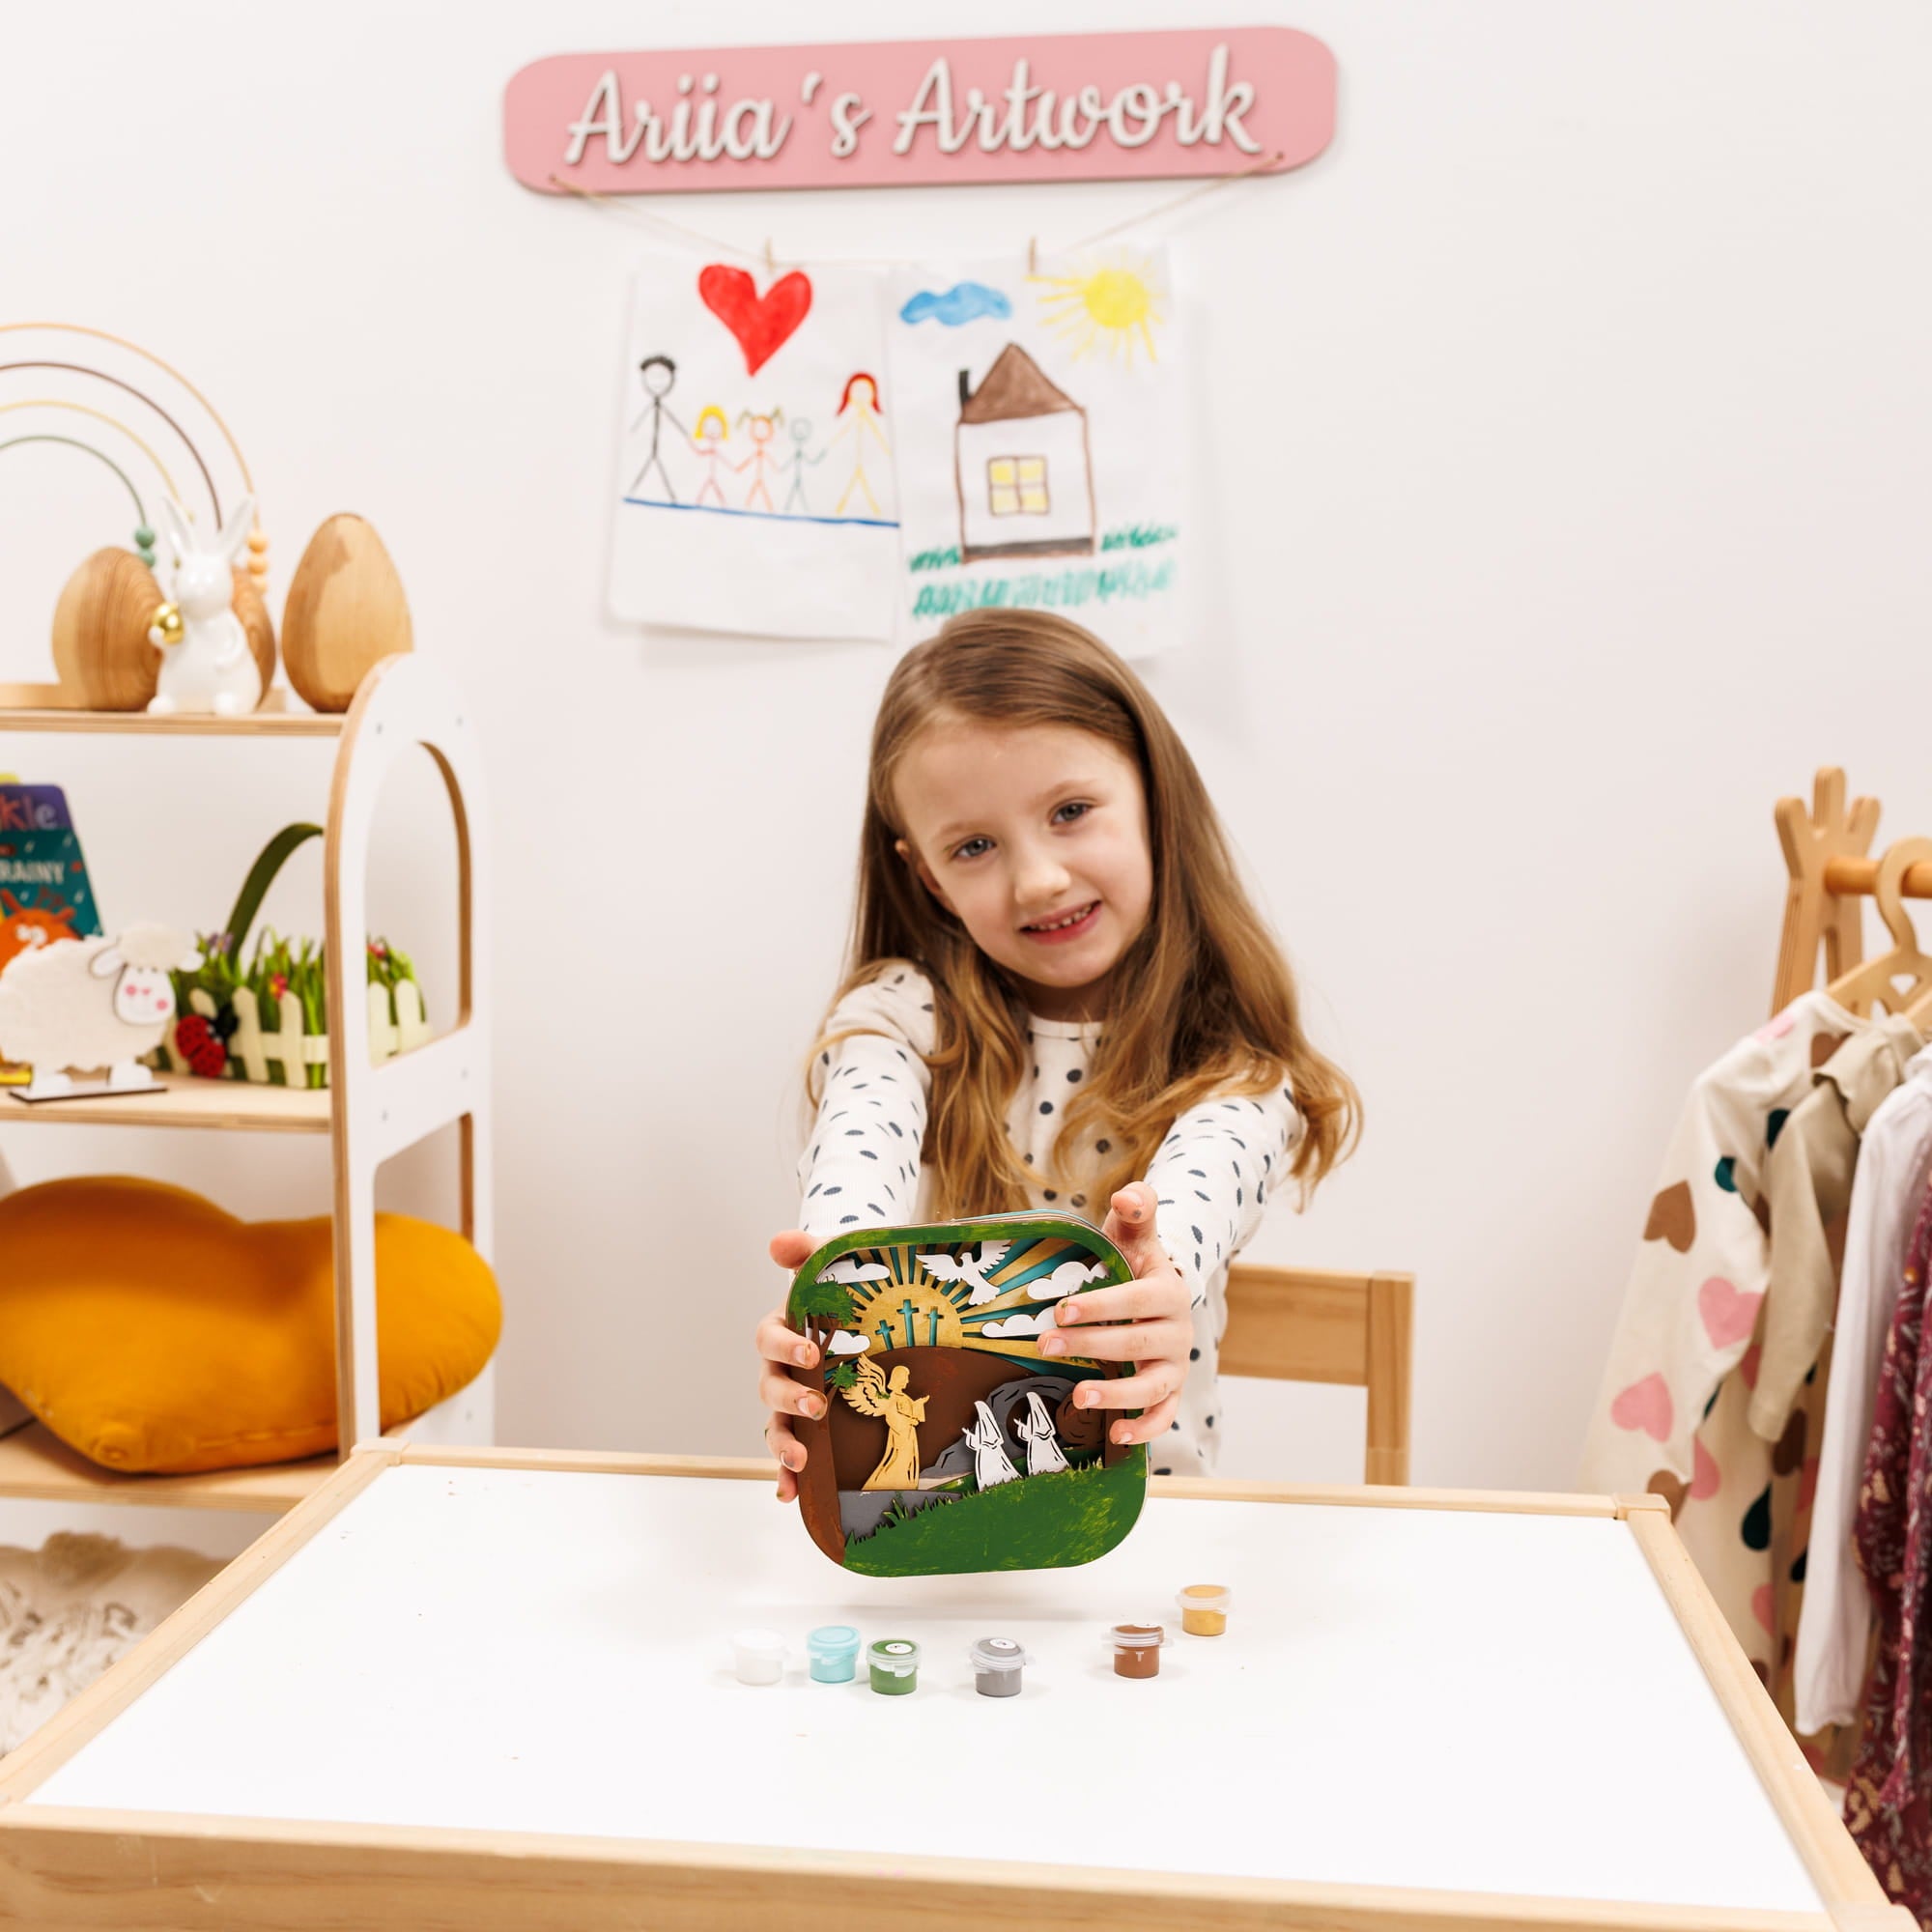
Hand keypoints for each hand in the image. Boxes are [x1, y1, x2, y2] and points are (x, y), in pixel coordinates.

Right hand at [756, 1229, 824, 1501]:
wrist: (870, 1308)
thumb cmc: (845, 1286)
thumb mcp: (833, 1261)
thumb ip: (808, 1250)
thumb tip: (778, 1244)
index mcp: (783, 1329)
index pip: (768, 1337)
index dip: (785, 1346)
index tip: (811, 1353)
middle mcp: (781, 1367)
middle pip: (769, 1386)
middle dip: (788, 1398)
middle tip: (816, 1406)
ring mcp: (793, 1398)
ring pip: (774, 1423)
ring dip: (781, 1443)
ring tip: (799, 1459)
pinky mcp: (809, 1423)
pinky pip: (790, 1451)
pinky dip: (787, 1473)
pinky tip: (791, 1493)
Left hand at [1038, 1182, 1190, 1446]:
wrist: (1157, 1294)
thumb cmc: (1134, 1262)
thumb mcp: (1133, 1234)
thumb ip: (1135, 1209)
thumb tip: (1127, 1194)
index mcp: (1168, 1291)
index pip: (1136, 1299)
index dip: (1101, 1305)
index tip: (1061, 1309)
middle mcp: (1177, 1332)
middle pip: (1135, 1343)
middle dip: (1090, 1345)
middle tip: (1045, 1344)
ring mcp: (1175, 1366)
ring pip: (1152, 1387)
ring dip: (1116, 1394)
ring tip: (1080, 1395)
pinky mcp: (1170, 1392)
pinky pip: (1164, 1415)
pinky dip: (1145, 1428)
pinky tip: (1116, 1435)